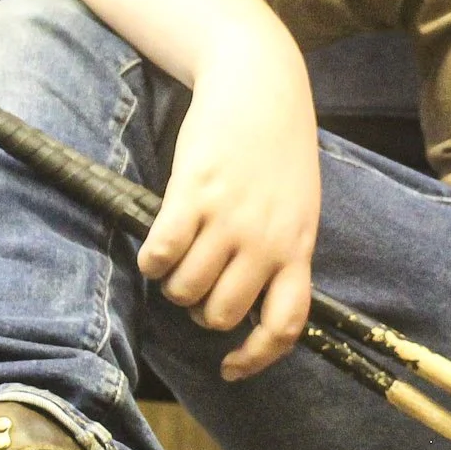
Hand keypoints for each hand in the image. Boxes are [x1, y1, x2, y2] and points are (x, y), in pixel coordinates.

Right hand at [136, 38, 319, 379]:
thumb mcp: (297, 205)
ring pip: (185, 289)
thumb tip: (253, 304)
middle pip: (220, 314)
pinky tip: (156, 245)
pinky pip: (160, 255)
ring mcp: (229, 218)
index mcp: (298, 246)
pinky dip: (152, 260)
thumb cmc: (277, 148)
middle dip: (201, 310)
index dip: (257, 357)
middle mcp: (266, 240)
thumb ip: (282, 251)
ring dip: (173, 284)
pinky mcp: (192, 194)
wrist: (260, 83)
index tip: (232, 367)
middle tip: (196, 284)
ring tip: (177, 259)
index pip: (286, 325)